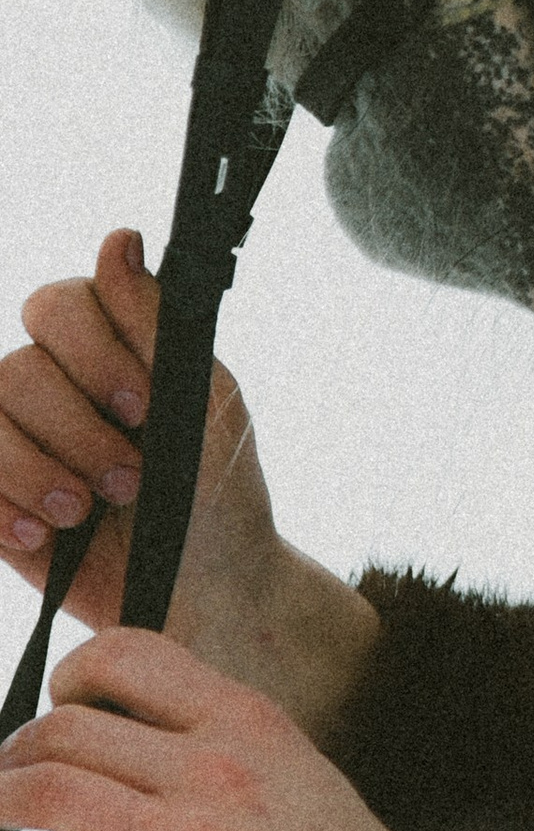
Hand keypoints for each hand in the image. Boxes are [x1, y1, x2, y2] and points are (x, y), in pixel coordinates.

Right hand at [0, 230, 377, 735]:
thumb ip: (154, 322)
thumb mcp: (204, 400)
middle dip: (75, 428)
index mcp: (112, 347)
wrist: (202, 593)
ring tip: (88, 512)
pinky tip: (48, 535)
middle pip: (15, 368)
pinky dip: (3, 508)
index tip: (142, 405)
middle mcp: (56, 385)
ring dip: (39, 470)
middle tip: (129, 478)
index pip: (58, 303)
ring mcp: (17, 441)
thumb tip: (118, 238)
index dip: (92, 350)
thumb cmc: (214, 489)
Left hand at [0, 626, 407, 830]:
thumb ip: (205, 738)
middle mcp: (217, 767)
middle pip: (66, 728)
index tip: (58, 707)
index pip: (128, 655)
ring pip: (52, 797)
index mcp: (244, 718)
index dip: (70, 675)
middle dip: (13, 755)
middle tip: (6, 785)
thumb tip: (109, 730)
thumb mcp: (283, 761)